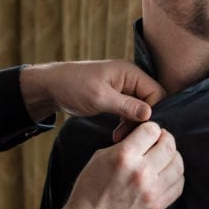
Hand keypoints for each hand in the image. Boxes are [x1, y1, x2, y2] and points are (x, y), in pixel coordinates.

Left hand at [20, 60, 165, 123]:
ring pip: (141, 109)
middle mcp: (131, 78)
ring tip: (119, 136)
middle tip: (127, 136)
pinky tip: (117, 134)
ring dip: (133, 124)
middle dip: (142, 120)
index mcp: (131, 72)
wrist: (51, 87)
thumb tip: (150, 115)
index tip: (138, 129)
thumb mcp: (99, 98)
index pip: (157, 93)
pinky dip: (126, 123)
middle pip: (152, 101)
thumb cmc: (73, 86)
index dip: (152, 112)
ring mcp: (125, 88)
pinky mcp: (118, 98)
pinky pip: (131, 111)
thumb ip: (125, 106)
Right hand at [46, 121, 183, 208]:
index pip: (152, 130)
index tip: (149, 133)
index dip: (151, 128)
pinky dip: (175, 177)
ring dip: (173, 158)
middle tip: (160, 142)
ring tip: (165, 158)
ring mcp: (151, 190)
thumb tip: (142, 138)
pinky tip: (166, 175)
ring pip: (178, 164)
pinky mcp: (157, 205)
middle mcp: (141, 172)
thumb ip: (123, 146)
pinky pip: (178, 185)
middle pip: (169, 145)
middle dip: (166, 139)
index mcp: (124, 156)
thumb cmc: (90, 190)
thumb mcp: (99, 159)